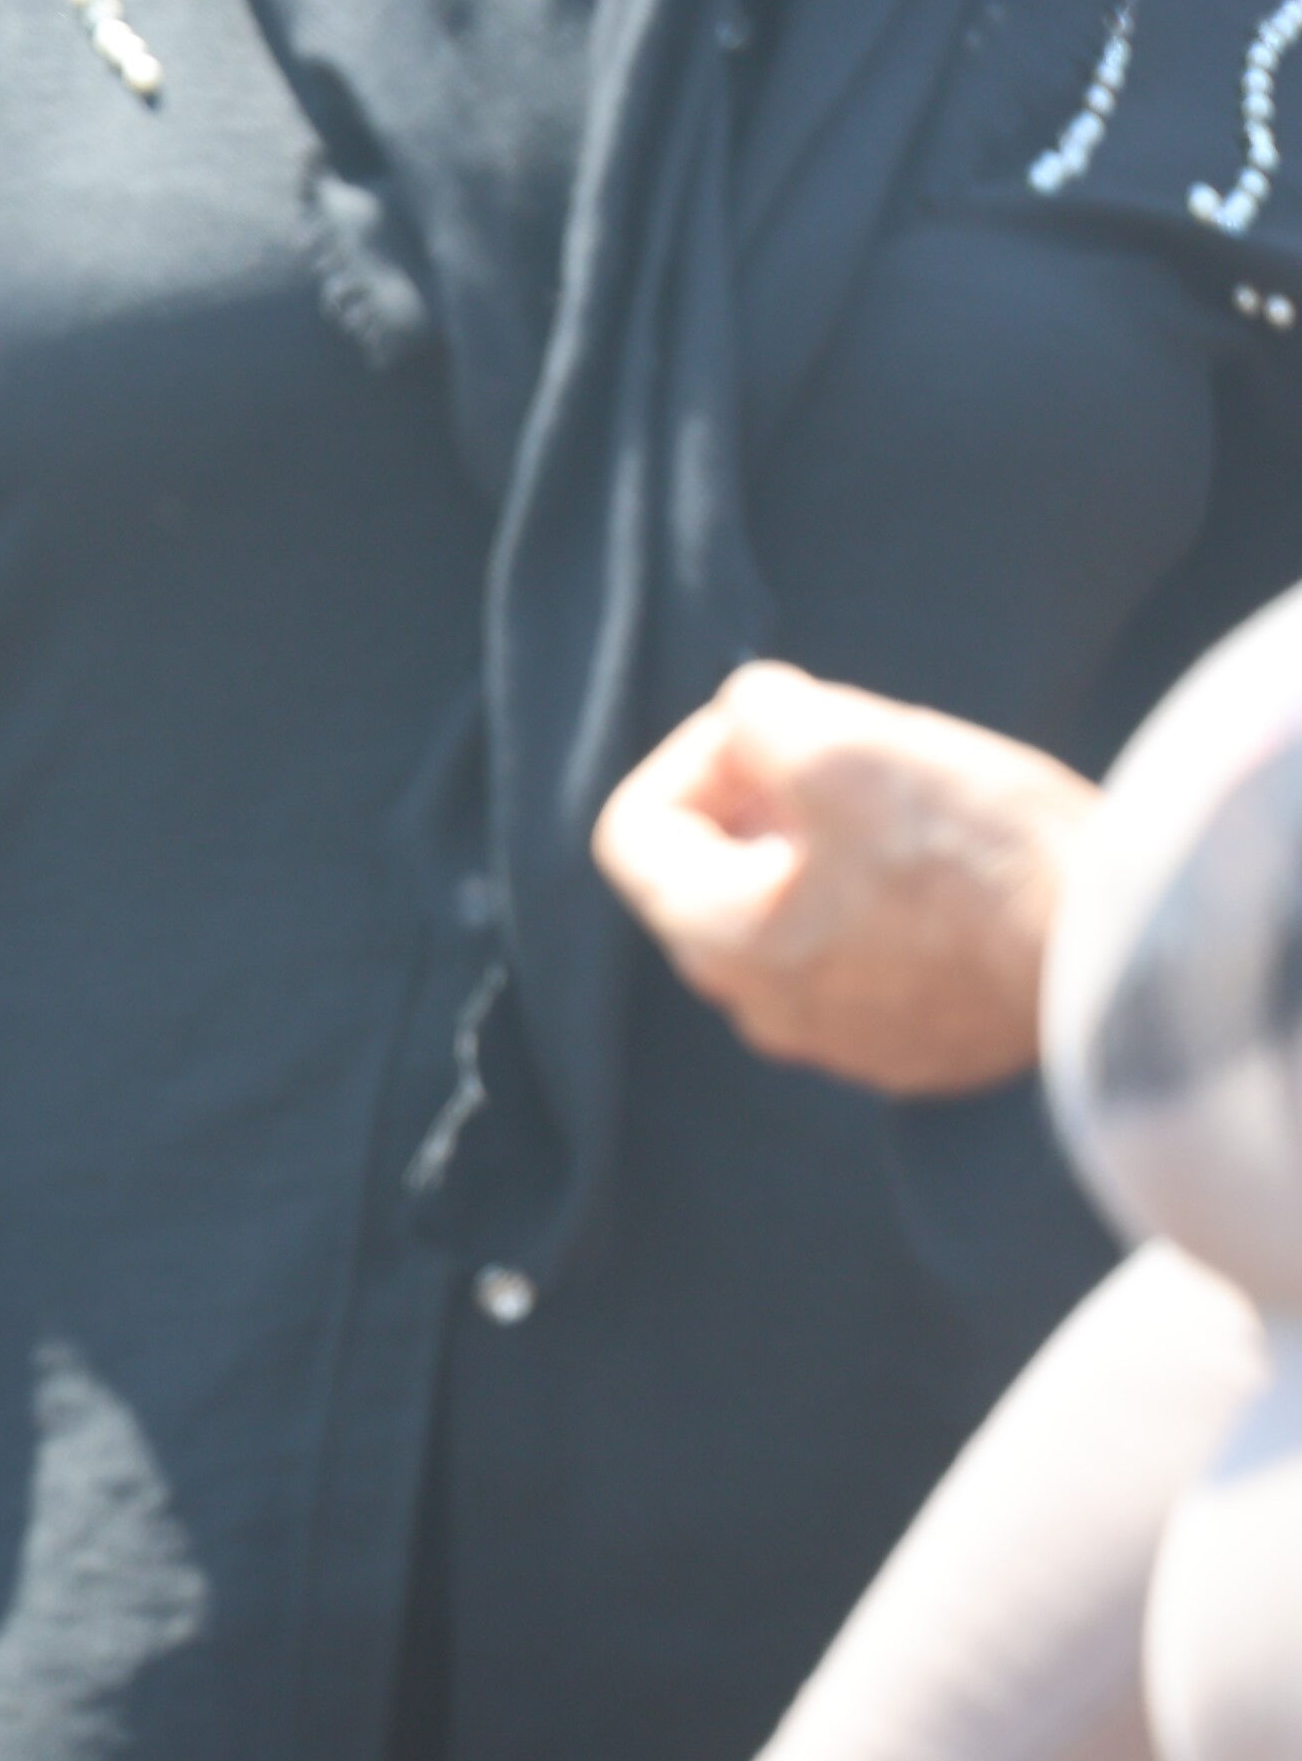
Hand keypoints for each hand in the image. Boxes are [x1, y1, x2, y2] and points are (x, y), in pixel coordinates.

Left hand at [592, 660, 1093, 1098]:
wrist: (1124, 962)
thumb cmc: (980, 856)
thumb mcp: (848, 744)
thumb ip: (761, 714)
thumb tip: (751, 713)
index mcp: (717, 940)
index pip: (635, 829)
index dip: (694, 753)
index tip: (777, 724)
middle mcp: (759, 1007)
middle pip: (714, 872)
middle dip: (762, 795)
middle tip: (848, 752)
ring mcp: (839, 1037)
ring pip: (792, 914)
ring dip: (828, 846)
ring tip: (911, 804)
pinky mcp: (915, 1047)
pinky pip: (867, 959)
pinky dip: (886, 901)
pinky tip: (958, 867)